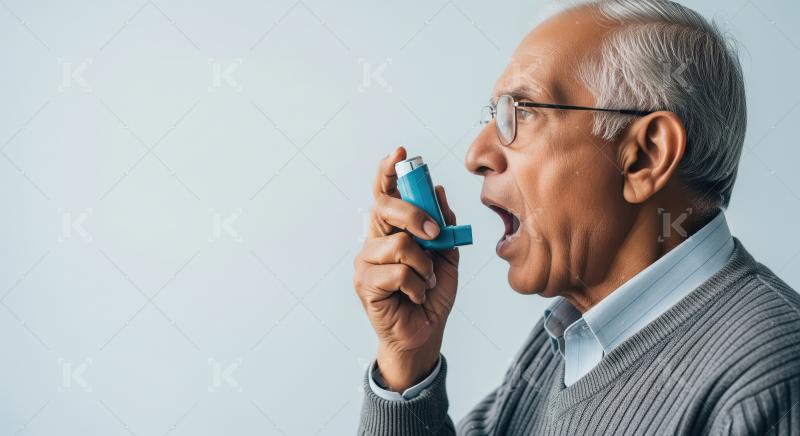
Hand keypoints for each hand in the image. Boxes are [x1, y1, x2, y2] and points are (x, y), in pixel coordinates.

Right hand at [353, 146, 459, 391]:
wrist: (425, 334)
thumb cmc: (431, 294)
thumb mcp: (446, 255)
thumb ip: (443, 225)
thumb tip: (438, 190)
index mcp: (393, 229)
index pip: (385, 193)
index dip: (389, 171)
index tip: (400, 152)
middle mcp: (375, 240)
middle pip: (384, 207)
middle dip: (415, 214)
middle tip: (435, 234)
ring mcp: (366, 261)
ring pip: (397, 244)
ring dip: (423, 264)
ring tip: (426, 280)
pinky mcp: (365, 284)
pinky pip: (397, 272)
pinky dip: (417, 284)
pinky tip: (416, 296)